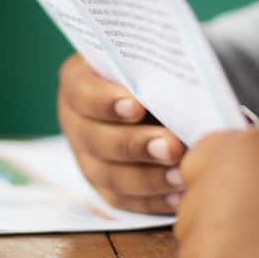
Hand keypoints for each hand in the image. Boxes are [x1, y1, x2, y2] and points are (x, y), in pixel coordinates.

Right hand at [56, 53, 184, 213]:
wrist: (169, 92)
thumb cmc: (161, 67)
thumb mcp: (155, 56)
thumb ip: (157, 67)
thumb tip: (177, 84)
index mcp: (78, 81)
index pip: (82, 91)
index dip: (106, 101)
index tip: (137, 106)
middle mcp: (76, 122)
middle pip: (96, 139)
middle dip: (136, 145)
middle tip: (172, 146)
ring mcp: (88, 158)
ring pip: (110, 176)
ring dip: (148, 178)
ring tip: (182, 174)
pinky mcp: (107, 187)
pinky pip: (125, 201)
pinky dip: (153, 200)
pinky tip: (180, 195)